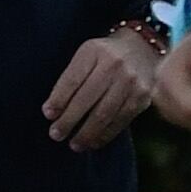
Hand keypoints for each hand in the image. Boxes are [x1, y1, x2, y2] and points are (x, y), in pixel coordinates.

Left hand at [41, 27, 165, 151]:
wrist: (142, 47)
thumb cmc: (104, 56)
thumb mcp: (86, 55)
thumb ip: (71, 78)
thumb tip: (52, 111)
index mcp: (94, 51)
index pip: (72, 79)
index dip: (58, 99)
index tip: (48, 115)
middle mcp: (114, 64)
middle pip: (86, 98)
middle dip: (69, 120)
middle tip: (56, 134)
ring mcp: (130, 81)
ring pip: (104, 114)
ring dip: (86, 133)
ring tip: (74, 144)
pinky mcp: (142, 97)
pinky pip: (120, 121)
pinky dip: (104, 135)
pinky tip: (93, 143)